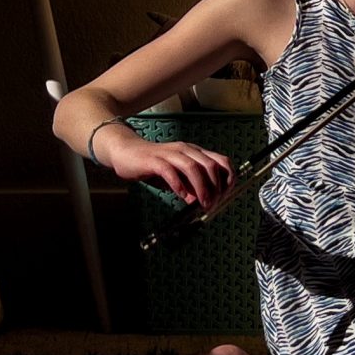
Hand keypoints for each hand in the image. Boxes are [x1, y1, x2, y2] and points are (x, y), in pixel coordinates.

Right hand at [108, 133, 237, 217]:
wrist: (126, 152)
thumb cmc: (153, 165)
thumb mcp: (177, 176)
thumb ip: (190, 185)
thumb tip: (199, 200)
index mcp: (194, 152)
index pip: (221, 160)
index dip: (228, 178)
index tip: (226, 195)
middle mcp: (185, 150)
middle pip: (209, 165)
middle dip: (215, 187)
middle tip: (212, 205)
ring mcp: (170, 153)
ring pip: (192, 167)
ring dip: (201, 187)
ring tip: (202, 204)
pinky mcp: (154, 160)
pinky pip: (169, 171)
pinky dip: (178, 185)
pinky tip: (181, 196)